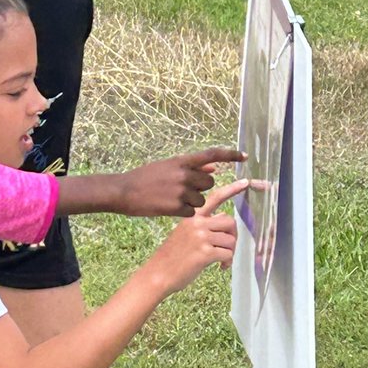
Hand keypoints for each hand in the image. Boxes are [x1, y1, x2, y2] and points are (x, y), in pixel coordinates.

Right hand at [116, 148, 244, 217]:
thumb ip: (190, 166)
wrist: (123, 191)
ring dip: (192, 202)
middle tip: (183, 190)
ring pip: (201, 199)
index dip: (230, 154)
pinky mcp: (177, 207)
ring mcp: (181, 191)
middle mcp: (184, 174)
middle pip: (209, 182)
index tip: (244, 156)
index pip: (212, 154)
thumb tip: (214, 166)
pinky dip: (184, 213)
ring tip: (172, 199)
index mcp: (181, 161)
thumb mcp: (166, 166)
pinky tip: (169, 208)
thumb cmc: (143, 178)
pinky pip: (192, 212)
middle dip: (200, 187)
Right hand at [150, 178, 245, 294]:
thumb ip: (203, 226)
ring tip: (221, 260)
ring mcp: (201, 237)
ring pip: (231, 240)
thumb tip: (225, 227)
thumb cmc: (172, 256)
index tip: (245, 182)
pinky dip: (227, 262)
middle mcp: (197, 223)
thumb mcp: (184, 233)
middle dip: (233, 236)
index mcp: (192, 217)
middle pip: (230, 222)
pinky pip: (228, 254)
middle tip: (227, 248)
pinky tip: (220, 267)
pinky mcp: (205, 253)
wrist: (159, 273)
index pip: (214, 198)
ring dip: (230, 252)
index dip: (231, 190)